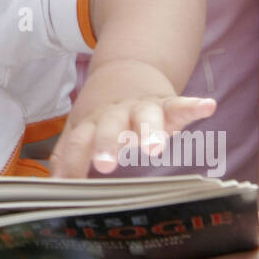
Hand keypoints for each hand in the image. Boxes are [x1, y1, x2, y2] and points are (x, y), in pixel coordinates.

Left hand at [50, 95, 217, 178]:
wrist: (126, 71)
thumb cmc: (103, 114)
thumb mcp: (82, 130)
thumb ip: (68, 155)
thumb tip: (50, 187)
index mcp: (92, 123)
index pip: (78, 142)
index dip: (72, 163)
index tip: (67, 187)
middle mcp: (116, 114)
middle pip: (110, 127)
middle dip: (107, 145)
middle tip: (104, 166)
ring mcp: (142, 107)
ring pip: (145, 116)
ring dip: (149, 132)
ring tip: (154, 150)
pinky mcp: (167, 104)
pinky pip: (181, 104)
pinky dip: (194, 105)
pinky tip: (207, 106)